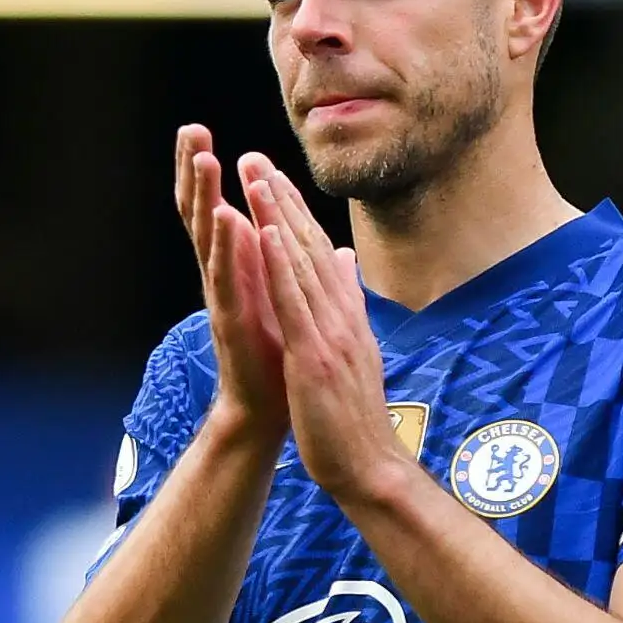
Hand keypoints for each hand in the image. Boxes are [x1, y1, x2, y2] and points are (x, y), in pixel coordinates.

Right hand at [175, 126, 287, 439]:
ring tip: (203, 156)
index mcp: (232, 262)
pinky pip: (223, 274)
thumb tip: (270, 221)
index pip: (212, 205)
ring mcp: (220, 292)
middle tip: (189, 128)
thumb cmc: (271, 348)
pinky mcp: (229, 316)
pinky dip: (224, 243)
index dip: (203, 171)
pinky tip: (224, 214)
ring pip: (206, 234)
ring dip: (204, 194)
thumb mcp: (274, 289)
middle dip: (193, 169)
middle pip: (198, 210)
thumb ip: (269, 255)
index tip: (197, 130)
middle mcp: (219, 272)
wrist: (265, 404)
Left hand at [240, 158, 414, 505]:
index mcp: (346, 314)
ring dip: (277, 217)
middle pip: (307, 247)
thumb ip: (350, 304)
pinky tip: (266, 233)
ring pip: (298, 264)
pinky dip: (280, 265)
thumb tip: (344, 263)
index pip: (316, 253)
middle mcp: (341, 314)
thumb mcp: (354, 350)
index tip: (271, 176)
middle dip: (280, 200)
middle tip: (255, 158)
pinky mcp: (316, 354)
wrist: (368, 465)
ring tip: (256, 177)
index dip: (293, 213)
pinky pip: (295, 302)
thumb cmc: (355, 416)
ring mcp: (330, 332)